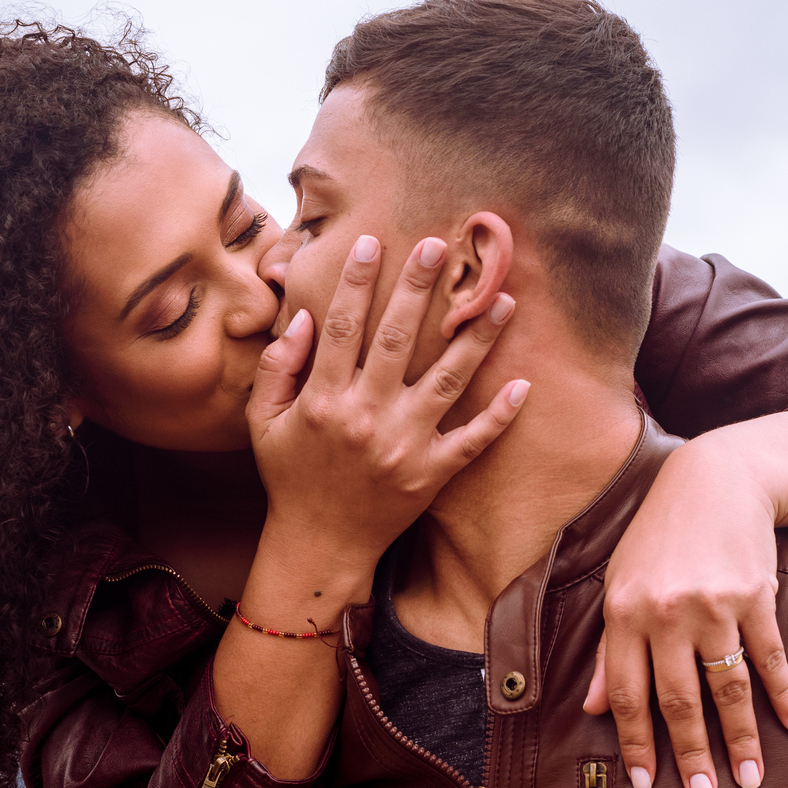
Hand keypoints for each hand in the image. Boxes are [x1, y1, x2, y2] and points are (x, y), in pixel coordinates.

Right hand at [247, 233, 527, 572]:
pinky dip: (498, 416)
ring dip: (476, 339)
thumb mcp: (263, 422)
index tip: (374, 243)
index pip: (344, 327)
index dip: (358, 282)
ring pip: (446, 381)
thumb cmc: (289, 476)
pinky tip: (523, 384)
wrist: (318, 544)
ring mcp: (403, 447)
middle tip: (441, 247)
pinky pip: (472, 442)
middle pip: (396, 340)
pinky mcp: (431, 475)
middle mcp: (366, 418)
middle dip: (419, 289)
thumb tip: (304, 317)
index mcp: (324, 400)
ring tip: (502, 299)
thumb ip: (278, 367)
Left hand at [582, 429, 787, 787]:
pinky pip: (770, 657)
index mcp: (624, 612)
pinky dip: (783, 696)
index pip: (625, 692)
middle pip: (679, 700)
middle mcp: (666, 612)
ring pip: (727, 687)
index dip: (636, 742)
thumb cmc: (658, 539)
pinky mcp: (756, 596)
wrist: (714, 481)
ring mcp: (714, 604)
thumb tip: (588, 709)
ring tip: (748, 779)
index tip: (645, 783)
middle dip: (690, 755)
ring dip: (740, 739)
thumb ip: (605, 649)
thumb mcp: (619, 585)